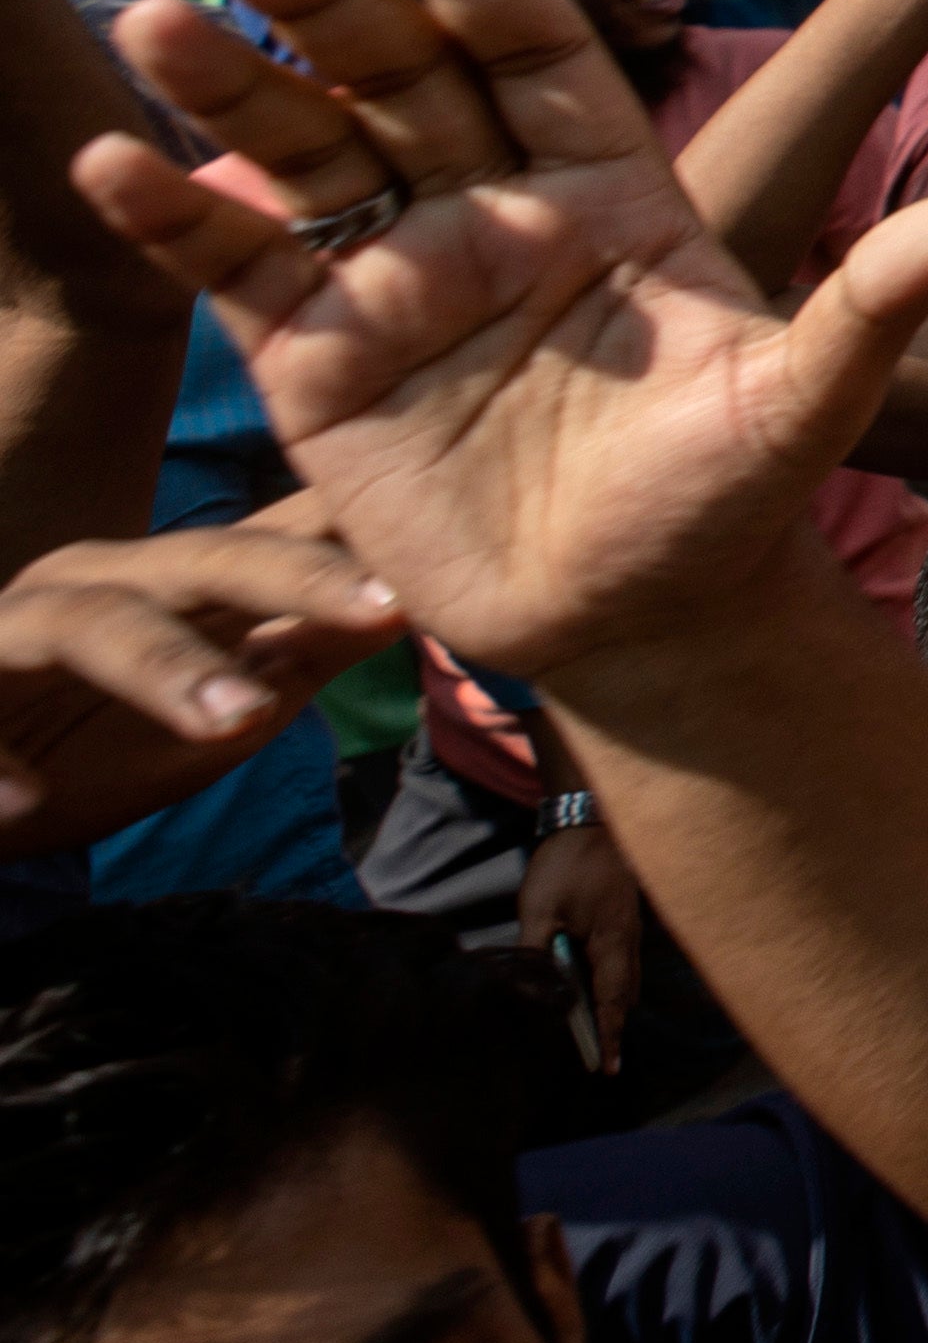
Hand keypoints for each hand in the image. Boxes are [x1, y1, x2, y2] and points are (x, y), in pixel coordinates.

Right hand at [0, 521, 404, 851]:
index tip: (466, 552)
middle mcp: (89, 587)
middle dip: (293, 575)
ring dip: (163, 667)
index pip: (274, 540)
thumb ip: (299, 654)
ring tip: (236, 717)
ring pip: (89, 624)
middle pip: (201, 559)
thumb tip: (413, 606)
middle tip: (387, 609)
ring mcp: (7, 638)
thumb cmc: (85, 744)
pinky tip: (23, 803)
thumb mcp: (209, 709)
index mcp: (164, 584)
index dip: (360, 539)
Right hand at [70, 0, 927, 680]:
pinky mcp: (320, 363)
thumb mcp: (805, 395)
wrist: (648, 616)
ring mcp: (399, 277)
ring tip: (158, 19)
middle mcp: (491, 208)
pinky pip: (238, 274)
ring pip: (304, 154)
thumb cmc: (732, 494)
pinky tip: (111, 161)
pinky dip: (175, 218)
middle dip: (325, 1)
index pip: (530, 47)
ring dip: (227, 86)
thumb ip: (875, 297)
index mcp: (604, 184)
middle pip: (397, 77)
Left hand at [519, 804, 649, 1072]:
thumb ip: (534, 953)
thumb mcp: (538, 910)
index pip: (612, 1001)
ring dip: (612, 1005)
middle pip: (624, 994)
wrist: (590, 821)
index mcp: (611, 942)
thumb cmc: (564, 865)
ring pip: (625, 977)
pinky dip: (610, 982)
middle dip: (614, 1026)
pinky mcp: (622, 917)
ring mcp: (628, 927)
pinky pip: (620, 960)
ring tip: (597, 1030)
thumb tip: (527, 991)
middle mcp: (627, 940)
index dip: (609, 1036)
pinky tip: (591, 985)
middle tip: (602, 1058)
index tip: (608, 1067)